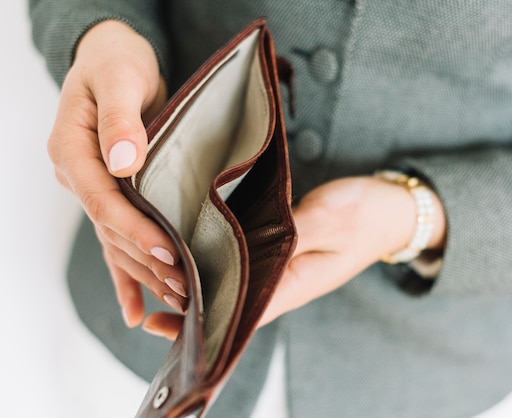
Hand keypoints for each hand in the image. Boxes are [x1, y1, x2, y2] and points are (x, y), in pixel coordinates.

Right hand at [48, 20, 186, 326]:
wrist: (113, 61)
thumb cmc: (117, 63)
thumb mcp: (120, 79)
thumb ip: (120, 120)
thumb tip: (122, 163)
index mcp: (72, 150)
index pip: (102, 200)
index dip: (133, 228)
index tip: (166, 250)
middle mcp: (78, 175)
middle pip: (111, 229)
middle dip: (147, 259)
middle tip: (184, 286)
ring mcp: (93, 188)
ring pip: (116, 241)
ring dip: (144, 272)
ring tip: (177, 299)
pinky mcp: (112, 193)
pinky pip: (116, 240)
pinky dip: (126, 275)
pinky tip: (136, 310)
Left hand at [142, 176, 445, 339]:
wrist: (393, 209)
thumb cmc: (367, 214)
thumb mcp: (331, 220)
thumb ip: (291, 233)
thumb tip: (248, 245)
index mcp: (295, 282)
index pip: (240, 312)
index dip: (199, 319)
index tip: (162, 320)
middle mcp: (285, 280)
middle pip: (231, 302)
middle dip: (190, 304)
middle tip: (147, 300)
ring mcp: (284, 266)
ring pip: (236, 281)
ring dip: (201, 280)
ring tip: (160, 276)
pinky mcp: (284, 247)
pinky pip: (246, 258)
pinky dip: (220, 256)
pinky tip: (198, 245)